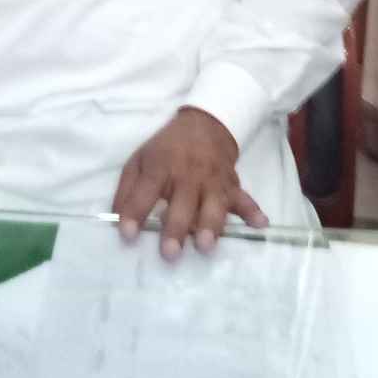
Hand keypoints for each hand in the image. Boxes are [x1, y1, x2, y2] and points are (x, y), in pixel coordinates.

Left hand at [112, 107, 267, 260]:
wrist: (205, 124)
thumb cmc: (167, 150)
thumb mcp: (140, 160)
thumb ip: (127, 191)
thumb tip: (116, 222)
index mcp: (161, 166)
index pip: (146, 191)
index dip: (135, 212)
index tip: (127, 235)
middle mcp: (188, 174)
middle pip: (182, 203)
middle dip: (177, 228)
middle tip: (170, 253)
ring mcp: (213, 180)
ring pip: (214, 204)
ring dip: (211, 225)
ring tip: (206, 246)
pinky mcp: (232, 185)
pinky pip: (244, 198)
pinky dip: (252, 211)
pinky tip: (260, 224)